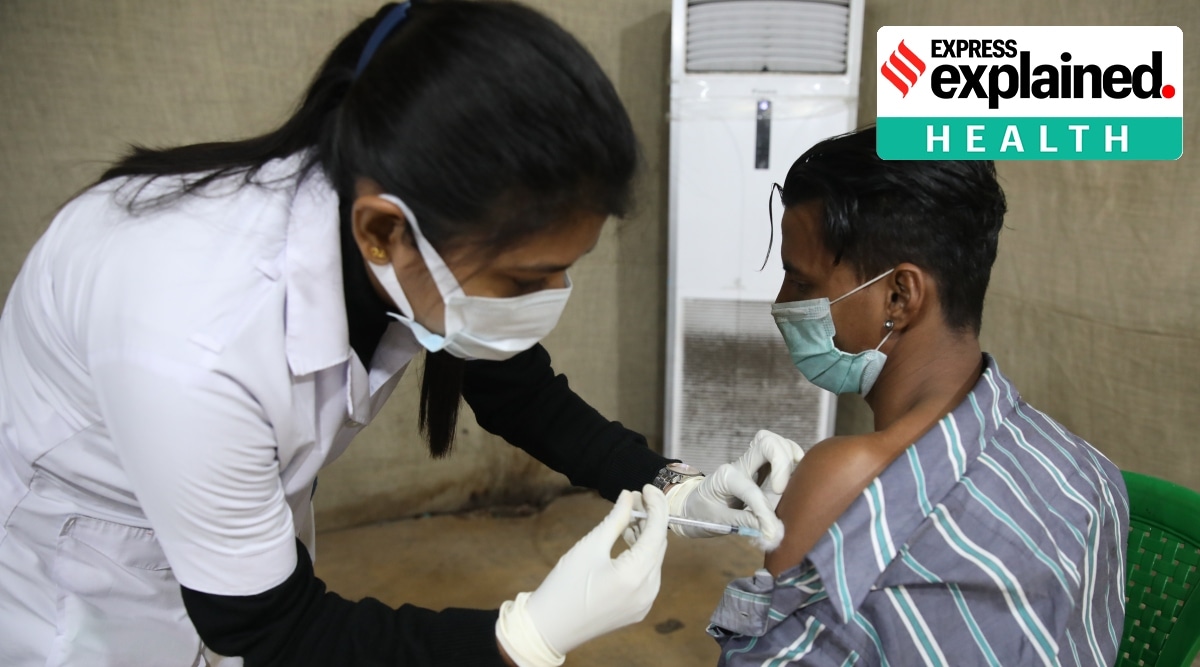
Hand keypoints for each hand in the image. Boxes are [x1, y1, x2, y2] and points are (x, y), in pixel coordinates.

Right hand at [496, 485, 667, 666]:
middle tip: (634, 499)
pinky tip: (627, 544)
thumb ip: (615, 519)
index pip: (658, 531)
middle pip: (659, 546)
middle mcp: (648, 590)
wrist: (549, 628)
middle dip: (651, 519)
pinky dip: (641, 557)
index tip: (647, 487)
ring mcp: (645, 603)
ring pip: (654, 560)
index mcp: (635, 574)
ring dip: (646, 538)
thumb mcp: (590, 546)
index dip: (656, 505)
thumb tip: (629, 496)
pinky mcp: (638, 610)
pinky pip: (648, 576)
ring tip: (628, 519)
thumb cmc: (565, 585)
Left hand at [667, 430, 802, 549]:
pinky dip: (793, 462)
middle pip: (767, 443)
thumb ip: (746, 524)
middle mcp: (740, 464)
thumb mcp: (718, 523)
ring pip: (777, 443)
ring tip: (795, 484)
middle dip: (782, 463)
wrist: (692, 505)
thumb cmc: (702, 513)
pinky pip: (781, 454)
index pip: (752, 490)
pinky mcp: (760, 467)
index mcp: (725, 477)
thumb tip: (774, 533)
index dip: (765, 513)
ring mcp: (751, 462)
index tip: (773, 533)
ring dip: (791, 459)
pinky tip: (795, 481)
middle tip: (783, 490)